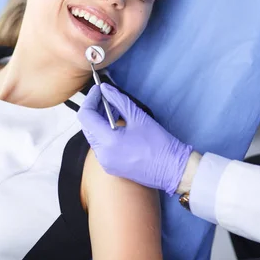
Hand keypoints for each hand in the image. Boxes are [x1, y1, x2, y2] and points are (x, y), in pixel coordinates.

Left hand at [78, 83, 192, 195]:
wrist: (173, 170)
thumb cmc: (159, 144)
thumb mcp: (138, 117)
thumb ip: (118, 100)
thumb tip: (105, 89)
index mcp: (108, 142)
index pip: (86, 116)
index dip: (90, 99)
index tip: (98, 90)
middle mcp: (102, 154)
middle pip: (87, 126)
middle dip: (94, 109)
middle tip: (106, 97)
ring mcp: (105, 162)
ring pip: (93, 136)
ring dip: (99, 121)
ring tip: (114, 109)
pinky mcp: (111, 167)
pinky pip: (101, 146)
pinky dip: (104, 133)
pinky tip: (116, 125)